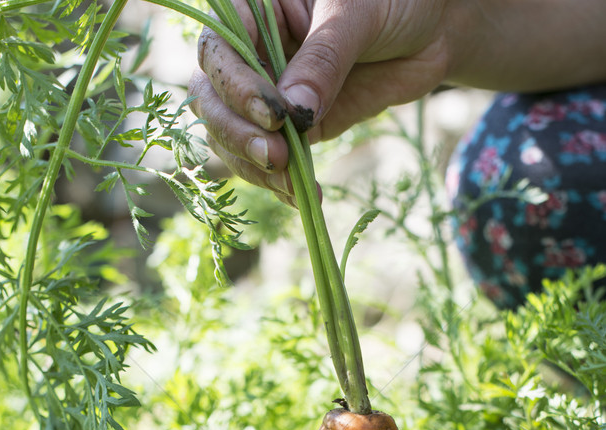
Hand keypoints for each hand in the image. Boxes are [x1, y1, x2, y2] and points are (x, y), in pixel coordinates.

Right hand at [188, 0, 452, 203]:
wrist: (431, 29)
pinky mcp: (290, 130)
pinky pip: (268, 163)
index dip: (236, 87)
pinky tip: (302, 197)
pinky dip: (280, 185)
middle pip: (212, 100)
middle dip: (237, 135)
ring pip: (231, 138)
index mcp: (252, 9)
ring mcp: (266, 95)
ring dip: (254, 168)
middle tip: (275, 158)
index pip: (218, 52)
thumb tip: (293, 112)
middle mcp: (249, 54)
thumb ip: (324, 58)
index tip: (274, 115)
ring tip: (292, 185)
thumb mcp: (359, 14)